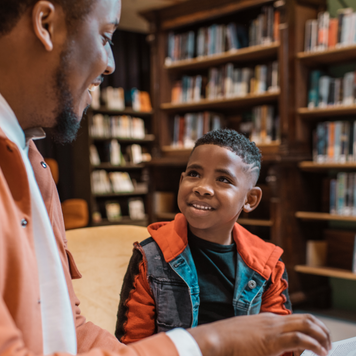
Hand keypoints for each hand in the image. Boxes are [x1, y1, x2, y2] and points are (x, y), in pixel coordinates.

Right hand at [188, 313, 330, 355]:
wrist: (216, 339)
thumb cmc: (227, 340)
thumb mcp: (246, 337)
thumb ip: (260, 340)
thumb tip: (265, 347)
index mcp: (267, 320)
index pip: (295, 319)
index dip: (309, 328)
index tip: (316, 341)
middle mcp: (272, 321)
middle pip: (305, 318)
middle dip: (321, 329)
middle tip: (327, 342)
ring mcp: (273, 328)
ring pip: (306, 324)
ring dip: (321, 335)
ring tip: (326, 347)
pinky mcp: (272, 341)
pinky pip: (300, 339)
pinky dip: (314, 344)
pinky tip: (319, 352)